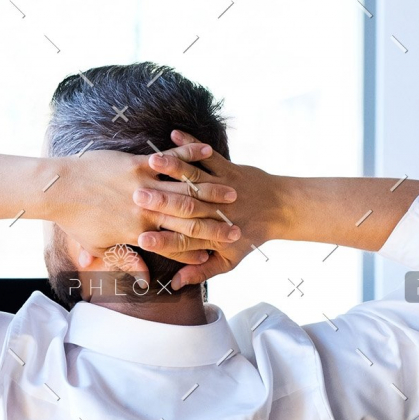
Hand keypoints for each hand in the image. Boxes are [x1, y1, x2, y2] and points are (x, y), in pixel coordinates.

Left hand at [46, 141, 243, 281]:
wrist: (59, 188)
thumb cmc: (76, 219)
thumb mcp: (99, 246)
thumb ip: (124, 261)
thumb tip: (143, 280)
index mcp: (138, 232)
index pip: (176, 245)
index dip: (199, 250)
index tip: (218, 253)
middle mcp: (146, 210)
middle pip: (189, 219)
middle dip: (216, 224)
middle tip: (238, 227)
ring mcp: (144, 184)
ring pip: (185, 189)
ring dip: (212, 191)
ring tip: (232, 193)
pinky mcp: (138, 163)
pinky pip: (170, 159)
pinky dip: (190, 154)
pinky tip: (208, 151)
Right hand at [133, 130, 291, 287]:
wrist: (282, 209)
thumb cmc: (250, 235)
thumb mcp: (228, 261)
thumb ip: (201, 272)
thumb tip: (176, 285)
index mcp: (214, 235)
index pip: (184, 242)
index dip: (163, 242)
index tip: (143, 240)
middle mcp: (217, 211)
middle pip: (185, 208)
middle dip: (160, 201)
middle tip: (136, 197)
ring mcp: (222, 187)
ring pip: (194, 178)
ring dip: (173, 168)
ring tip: (152, 162)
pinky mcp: (228, 169)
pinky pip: (208, 155)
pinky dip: (191, 145)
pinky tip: (174, 135)